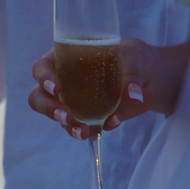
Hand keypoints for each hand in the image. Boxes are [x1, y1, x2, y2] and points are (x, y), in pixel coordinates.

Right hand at [28, 38, 164, 139]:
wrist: (149, 76)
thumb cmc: (133, 56)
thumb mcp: (134, 55)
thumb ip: (132, 73)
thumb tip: (134, 95)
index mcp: (64, 59)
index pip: (42, 68)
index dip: (44, 78)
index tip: (56, 88)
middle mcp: (63, 83)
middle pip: (40, 98)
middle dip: (49, 109)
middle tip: (66, 116)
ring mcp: (74, 104)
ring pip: (59, 118)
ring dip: (68, 127)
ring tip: (83, 133)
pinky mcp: (90, 119)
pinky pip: (84, 128)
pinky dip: (93, 131)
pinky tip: (107, 126)